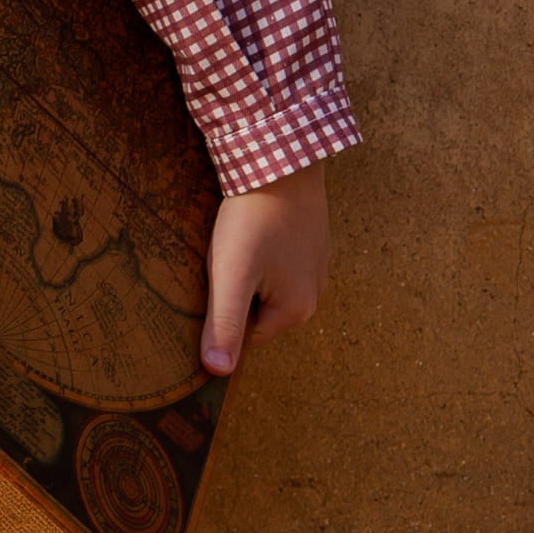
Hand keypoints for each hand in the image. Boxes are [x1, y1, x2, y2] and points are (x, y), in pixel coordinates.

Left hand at [199, 167, 330, 376]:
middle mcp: (314, 293)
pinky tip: (255, 226)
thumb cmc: (254, 220)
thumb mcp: (232, 276)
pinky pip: (280, 258)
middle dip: (238, 288)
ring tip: (240, 239)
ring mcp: (317, 264)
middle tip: (227, 256)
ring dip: (249, 266)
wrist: (283, 160)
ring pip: (268, 282)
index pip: (246, 335)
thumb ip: (225, 325)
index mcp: (296, 311)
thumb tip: (218, 371)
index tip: (216, 279)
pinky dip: (264, 247)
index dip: (224, 311)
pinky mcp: (313, 239)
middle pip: (258, 308)